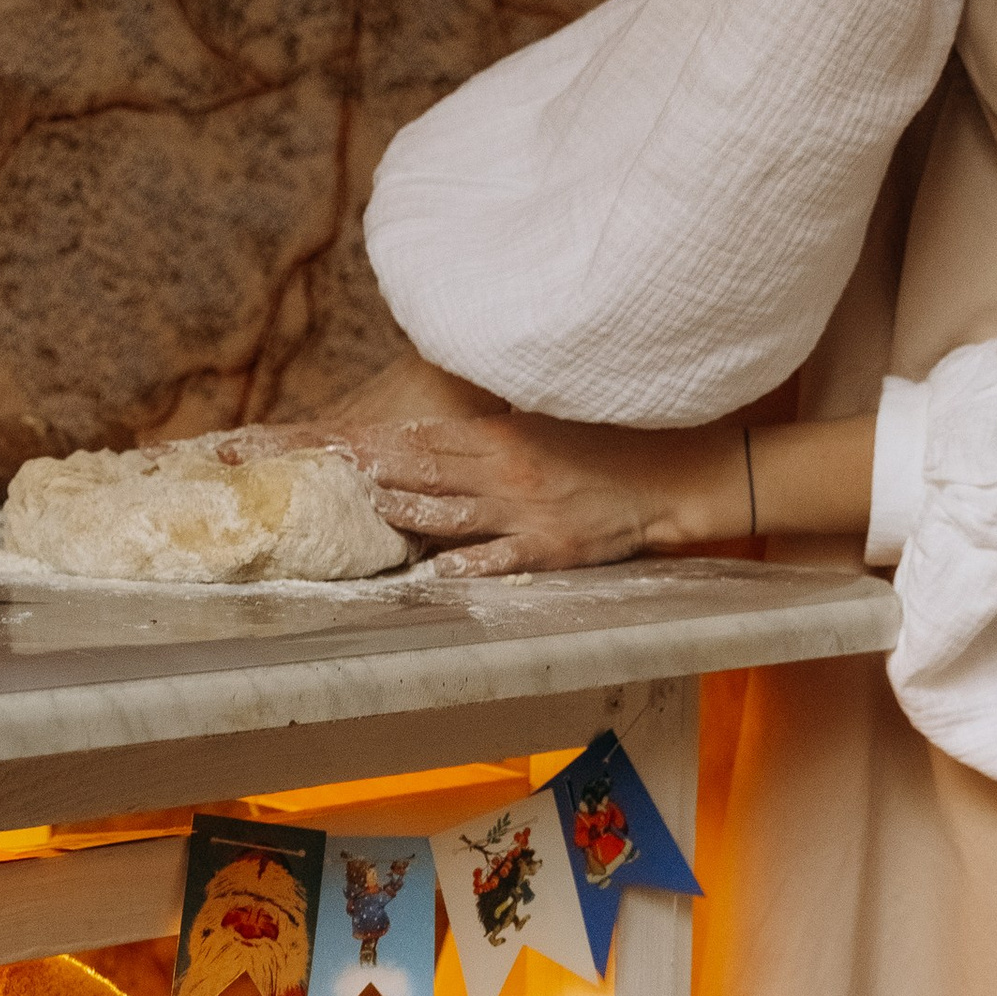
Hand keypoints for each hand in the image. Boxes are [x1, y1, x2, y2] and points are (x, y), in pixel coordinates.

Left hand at [341, 413, 743, 577]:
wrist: (666, 476)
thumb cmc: (606, 446)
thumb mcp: (545, 424)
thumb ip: (496, 430)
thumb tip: (446, 435)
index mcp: (503, 435)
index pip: (427, 437)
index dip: (379, 441)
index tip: (339, 441)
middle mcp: (506, 470)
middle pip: (427, 469)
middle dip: (375, 469)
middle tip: (329, 470)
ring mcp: (526, 510)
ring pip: (454, 512)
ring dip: (410, 511)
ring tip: (370, 509)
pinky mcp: (551, 547)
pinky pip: (503, 557)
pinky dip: (471, 564)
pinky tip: (438, 571)